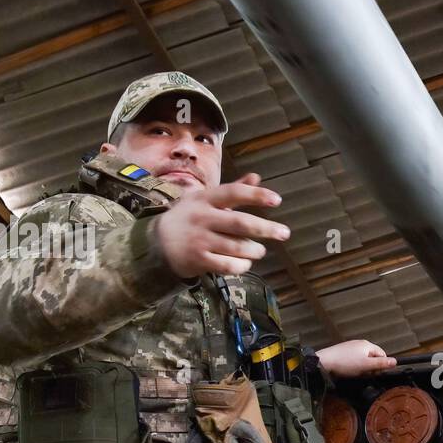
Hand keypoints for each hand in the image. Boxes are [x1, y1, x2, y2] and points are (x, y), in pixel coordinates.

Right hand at [155, 173, 290, 278]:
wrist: (157, 242)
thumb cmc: (190, 217)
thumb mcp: (205, 199)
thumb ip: (232, 190)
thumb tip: (256, 177)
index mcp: (205, 199)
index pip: (234, 193)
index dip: (256, 195)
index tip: (278, 200)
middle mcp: (202, 218)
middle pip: (240, 223)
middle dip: (266, 228)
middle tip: (285, 233)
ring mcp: (199, 240)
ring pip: (237, 247)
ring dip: (254, 250)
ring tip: (259, 250)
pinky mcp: (198, 260)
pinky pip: (228, 265)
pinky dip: (242, 265)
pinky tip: (245, 263)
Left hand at [316, 339, 396, 377]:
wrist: (325, 361)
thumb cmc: (346, 363)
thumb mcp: (366, 366)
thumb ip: (381, 364)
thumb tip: (395, 362)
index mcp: (367, 345)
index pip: (382, 355)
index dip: (380, 365)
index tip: (374, 373)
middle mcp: (360, 343)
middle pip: (373, 357)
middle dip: (370, 367)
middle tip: (363, 374)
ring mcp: (351, 347)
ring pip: (363, 359)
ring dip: (362, 368)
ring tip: (354, 372)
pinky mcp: (344, 351)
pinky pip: (354, 359)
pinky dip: (354, 366)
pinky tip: (348, 370)